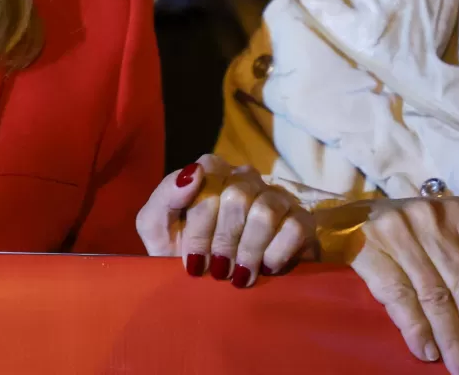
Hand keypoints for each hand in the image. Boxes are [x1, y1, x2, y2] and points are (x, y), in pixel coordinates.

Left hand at [136, 156, 315, 286]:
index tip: (193, 259)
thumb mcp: (156, 226)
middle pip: (237, 196)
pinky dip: (276, 253)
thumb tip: (193, 172)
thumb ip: (165, 195)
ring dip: (248, 250)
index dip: (201, 221)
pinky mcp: (302, 221)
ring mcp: (276, 197)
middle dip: (222, 241)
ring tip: (238, 276)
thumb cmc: (179, 252)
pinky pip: (294, 228)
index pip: (209, 172)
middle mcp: (246, 178)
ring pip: (265, 211)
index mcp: (211, 171)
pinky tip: (265, 269)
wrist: (210, 287)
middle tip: (216, 272)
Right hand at [344, 196, 458, 371]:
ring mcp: (400, 233)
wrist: (346, 219)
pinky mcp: (370, 249)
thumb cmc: (410, 234)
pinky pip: (400, 296)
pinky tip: (427, 352)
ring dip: (454, 342)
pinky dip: (416, 329)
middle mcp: (434, 220)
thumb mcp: (447, 235)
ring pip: (437, 298)